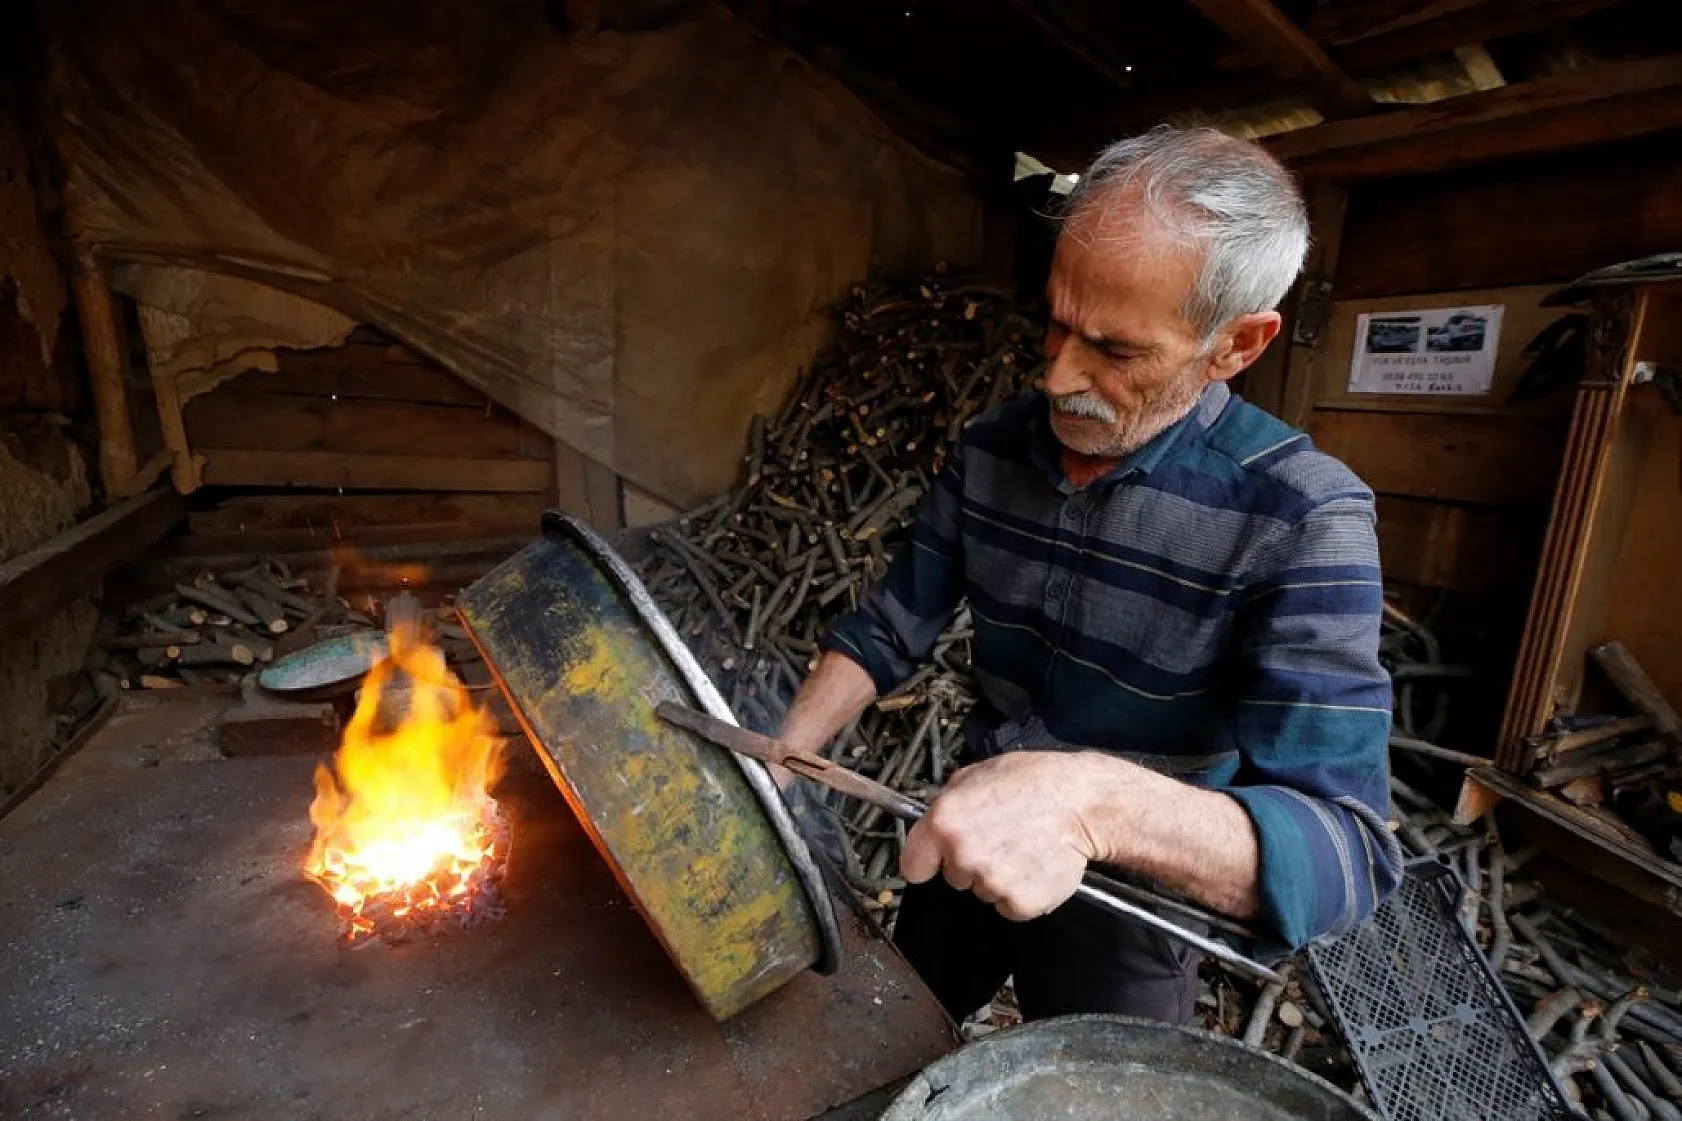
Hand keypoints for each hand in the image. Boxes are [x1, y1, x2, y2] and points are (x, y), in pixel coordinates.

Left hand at [900, 752, 1108, 920]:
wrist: (1085, 803)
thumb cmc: (1038, 782)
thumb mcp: (979, 773)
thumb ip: (949, 801)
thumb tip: (935, 819)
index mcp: (945, 820)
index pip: (913, 865)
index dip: (927, 860)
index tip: (935, 860)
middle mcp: (963, 854)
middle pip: (953, 877)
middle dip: (970, 862)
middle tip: (999, 837)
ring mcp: (991, 882)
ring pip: (982, 890)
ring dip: (998, 876)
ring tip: (1022, 846)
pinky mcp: (1019, 903)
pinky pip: (1010, 906)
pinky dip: (1022, 891)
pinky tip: (1035, 864)